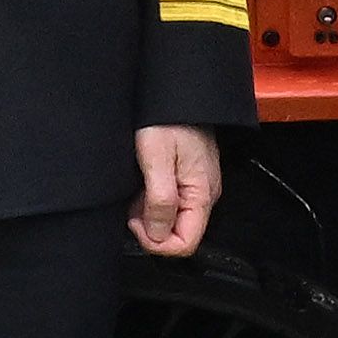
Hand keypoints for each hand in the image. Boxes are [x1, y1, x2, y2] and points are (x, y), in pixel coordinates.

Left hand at [130, 123, 221, 256]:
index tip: (136, 222)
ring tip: (137, 187)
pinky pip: (171, 202)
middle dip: (151, 226)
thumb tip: (157, 236)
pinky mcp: (188, 177)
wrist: (177, 93)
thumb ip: (160, 201)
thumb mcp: (157, 159)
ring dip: (150, 212)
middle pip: (179, 233)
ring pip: (173, 219)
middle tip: (133, 202)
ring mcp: (197, 186)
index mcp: (202, 194)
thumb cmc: (168, 119)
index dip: (157, 242)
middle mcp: (204, 194)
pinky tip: (142, 181)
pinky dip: (152, 199)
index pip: (185, 244)